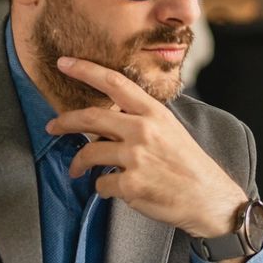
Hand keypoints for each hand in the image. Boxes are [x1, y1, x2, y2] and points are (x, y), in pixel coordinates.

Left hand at [47, 56, 249, 238]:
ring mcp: (136, 157)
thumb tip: (106, 124)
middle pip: (90, 118)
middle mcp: (143, 130)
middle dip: (64, 122)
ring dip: (78, 164)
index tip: (64, 63)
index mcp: (154, 113)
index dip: (85, 70)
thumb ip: (140, 121)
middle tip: (52, 127)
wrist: (210, 200)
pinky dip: (103, 188)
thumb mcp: (170, 131)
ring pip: (89, 154)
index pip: (114, 82)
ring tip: (76, 170)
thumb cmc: (190, 167)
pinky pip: (101, 184)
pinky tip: (116, 190)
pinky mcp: (131, 184)